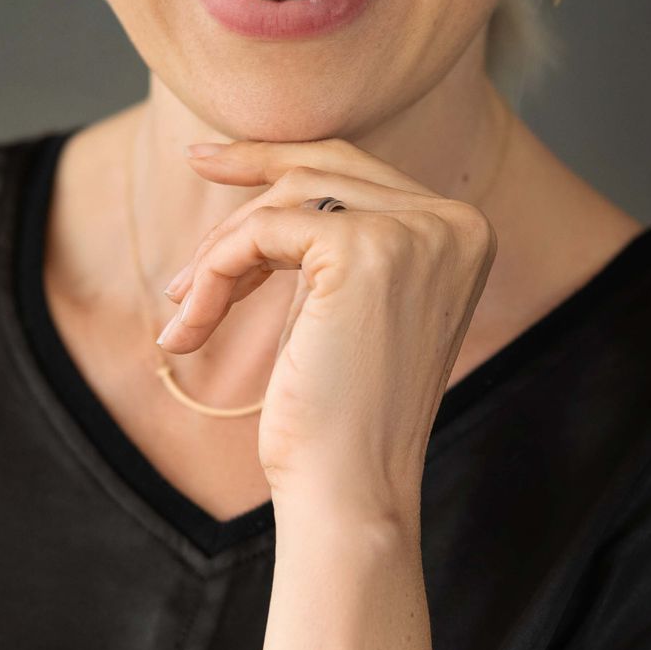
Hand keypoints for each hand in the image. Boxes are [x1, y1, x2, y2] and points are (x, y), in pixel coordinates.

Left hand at [157, 128, 503, 521]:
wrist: (350, 490)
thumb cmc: (339, 417)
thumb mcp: (343, 307)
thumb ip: (332, 239)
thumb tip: (266, 173)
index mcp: (463, 233)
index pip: (358, 170)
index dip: (279, 163)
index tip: (211, 159)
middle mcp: (455, 224)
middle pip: (323, 170)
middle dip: (246, 183)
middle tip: (191, 173)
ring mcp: (417, 232)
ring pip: (287, 197)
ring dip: (221, 249)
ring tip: (186, 307)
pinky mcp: (366, 248)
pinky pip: (261, 230)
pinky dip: (216, 271)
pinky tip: (191, 324)